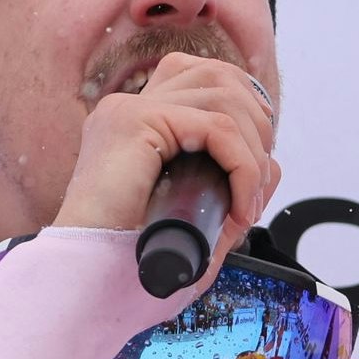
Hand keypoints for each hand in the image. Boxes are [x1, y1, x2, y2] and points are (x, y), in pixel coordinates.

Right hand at [49, 50, 276, 259]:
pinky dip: (243, 166)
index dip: (246, 115)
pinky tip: (239, 206)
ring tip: (248, 202)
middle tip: (257, 188)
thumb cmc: (129, 263)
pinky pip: (217, 128)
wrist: (85, 281)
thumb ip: (231, 190)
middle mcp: (130, 106)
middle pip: (220, 76)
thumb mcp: (193, 221)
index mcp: (137, 121)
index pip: (205, 79)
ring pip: (225, 98)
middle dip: (258, 128)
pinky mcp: (135, 122)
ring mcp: (129, 109)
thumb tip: (273, 166)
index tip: (255, 172)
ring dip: (254, 152)